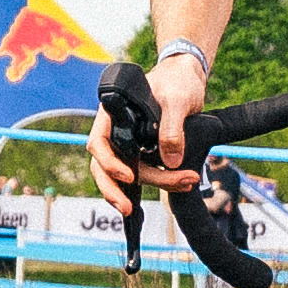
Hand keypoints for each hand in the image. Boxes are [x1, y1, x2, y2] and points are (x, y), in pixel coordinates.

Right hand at [91, 50, 209, 210]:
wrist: (188, 78)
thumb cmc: (177, 81)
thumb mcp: (177, 100)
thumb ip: (172, 128)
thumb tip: (170, 160)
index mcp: (113, 114)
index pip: (99, 142)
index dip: (109, 163)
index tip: (128, 175)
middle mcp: (117, 131)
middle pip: (107, 167)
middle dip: (117, 190)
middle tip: (130, 209)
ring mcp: (130, 144)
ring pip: (127, 175)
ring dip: (150, 186)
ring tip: (183, 184)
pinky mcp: (145, 153)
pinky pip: (145, 173)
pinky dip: (161, 181)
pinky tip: (179, 183)